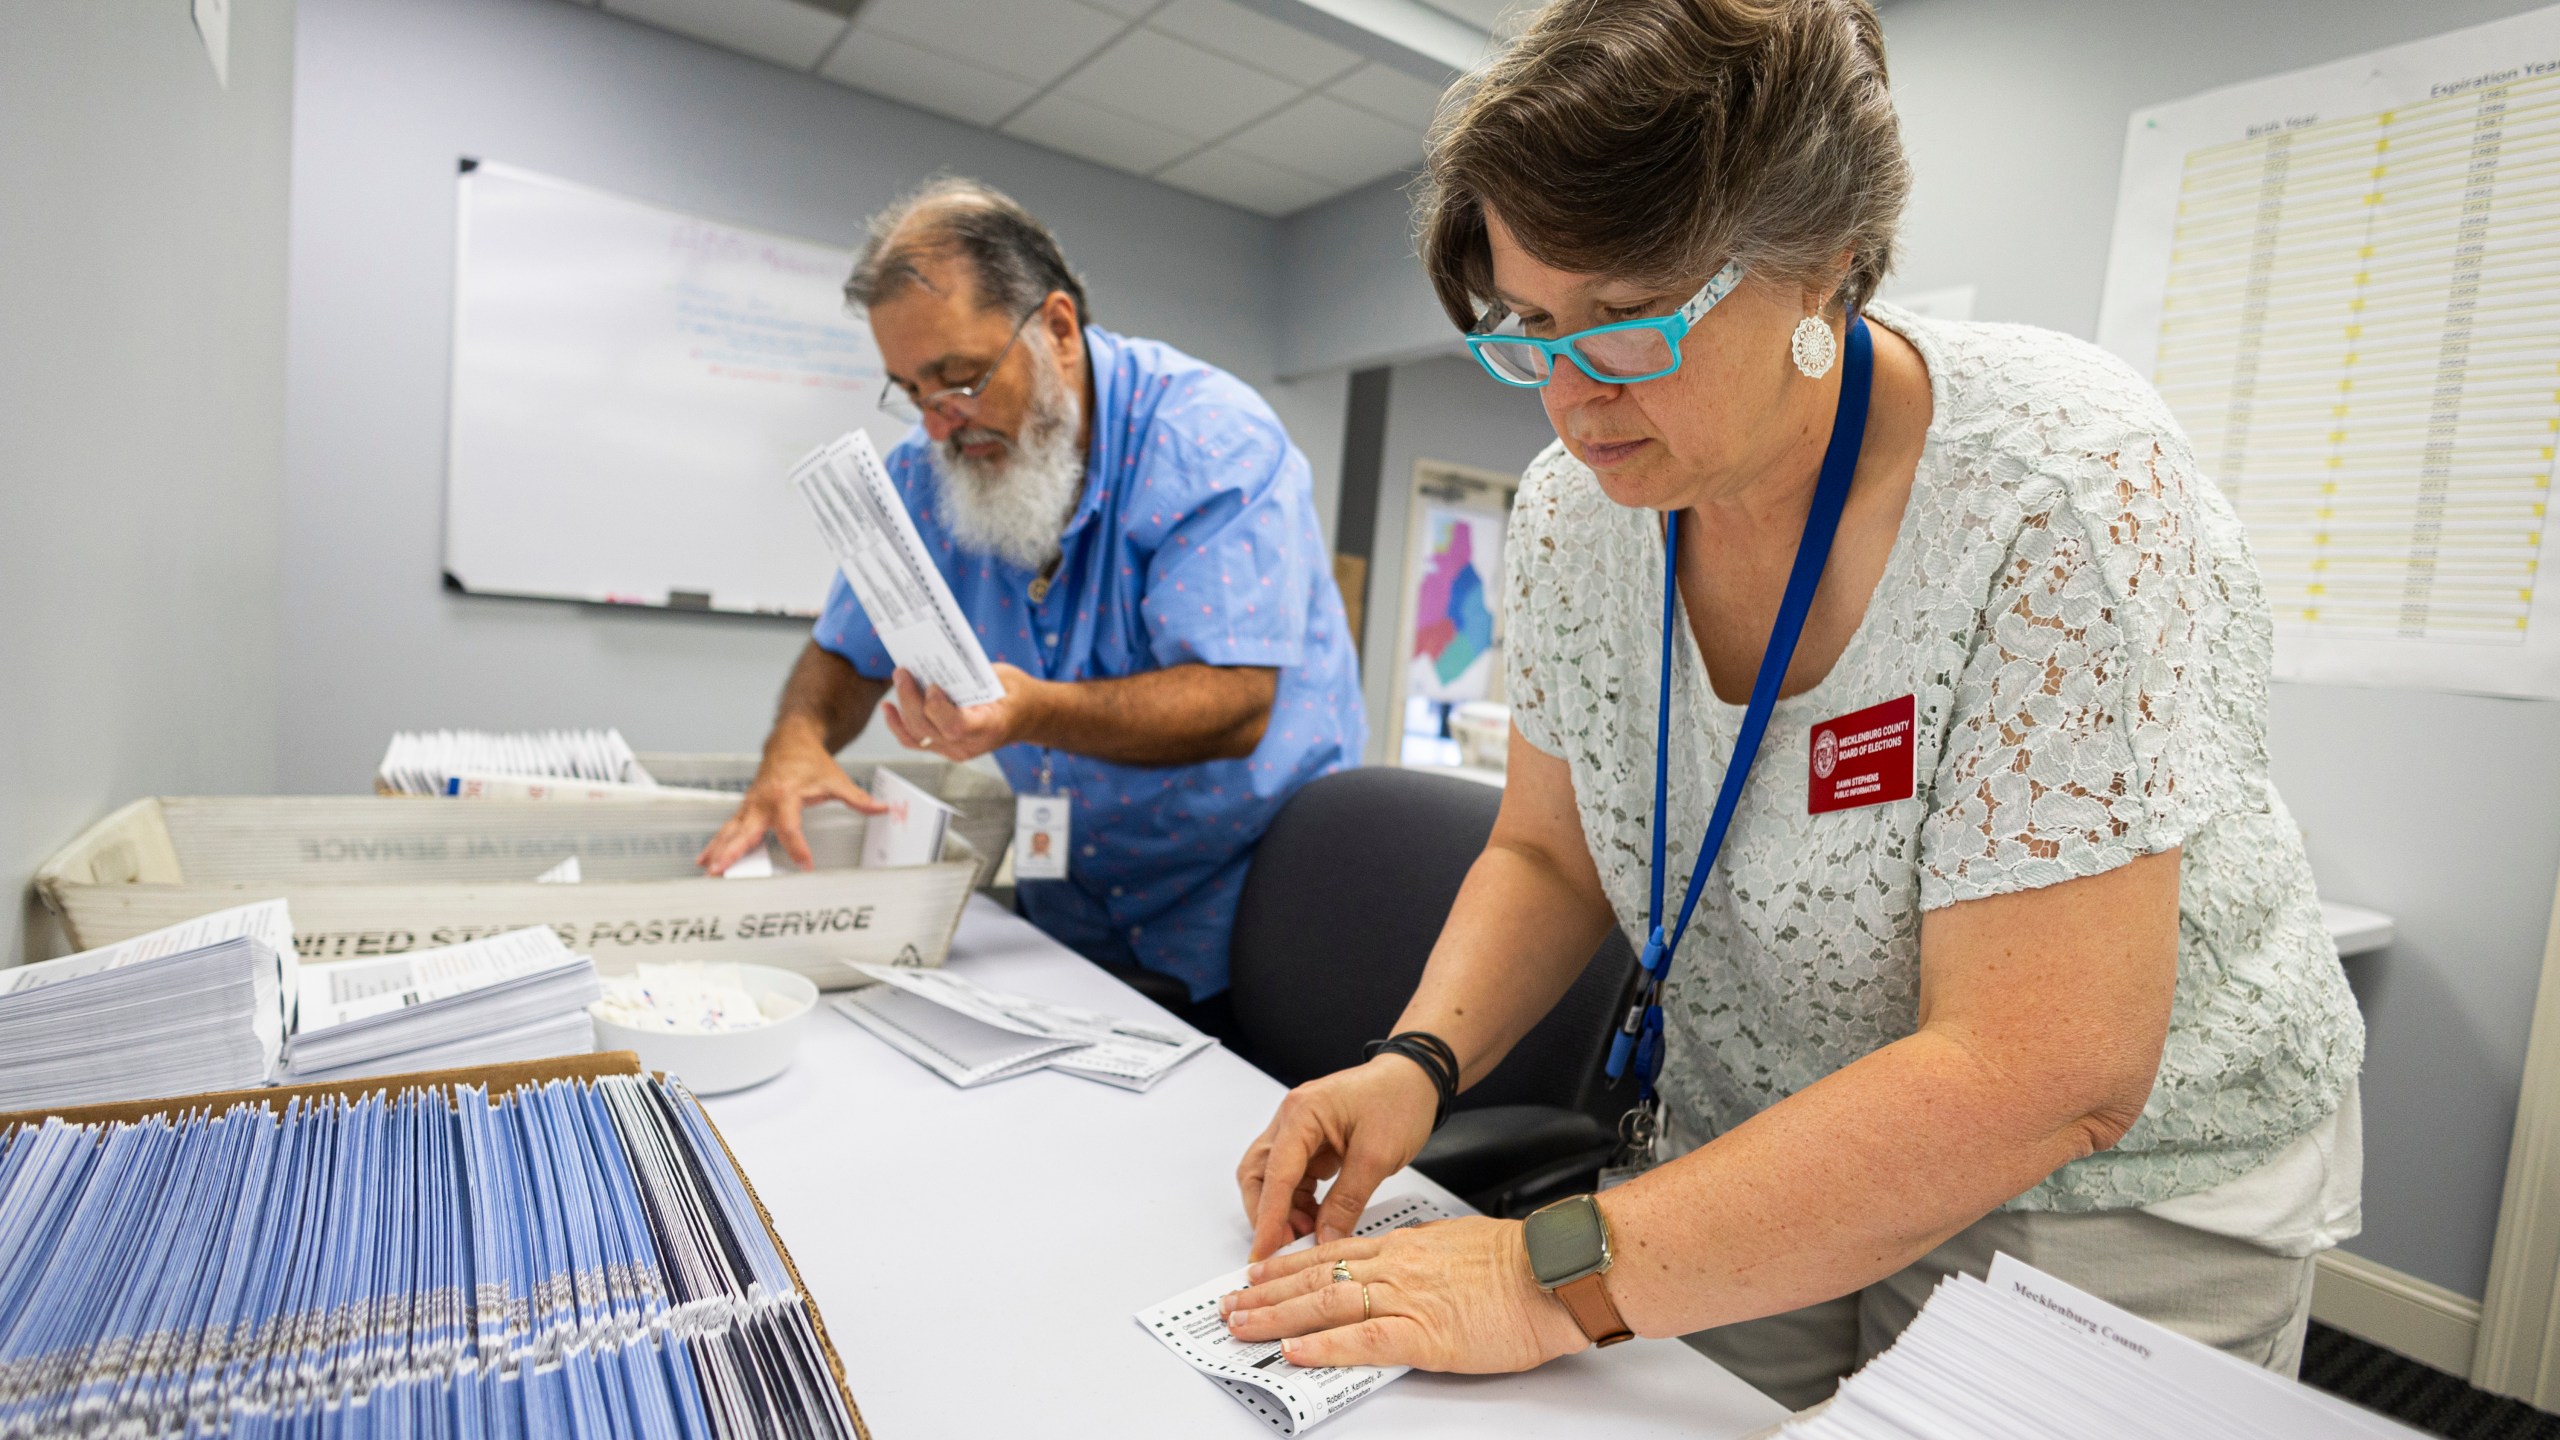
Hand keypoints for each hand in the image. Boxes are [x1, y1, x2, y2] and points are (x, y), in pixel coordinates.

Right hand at [695, 730, 885, 872]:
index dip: (797, 847)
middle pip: (746, 831)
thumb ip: (857, 798)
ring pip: (731, 831)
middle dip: (732, 851)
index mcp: (785, 795)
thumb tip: (881, 809)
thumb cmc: (811, 761)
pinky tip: (704, 861)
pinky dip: (717, 844)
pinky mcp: (746, 808)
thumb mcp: (835, 779)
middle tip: (720, 871)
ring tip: (708, 873)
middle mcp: (763, 801)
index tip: (805, 865)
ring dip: (718, 851)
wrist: (790, 740)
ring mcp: (751, 805)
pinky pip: (729, 828)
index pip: (789, 827)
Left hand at [877, 663, 1044, 762]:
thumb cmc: (1015, 694)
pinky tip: (889, 708)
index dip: (937, 708)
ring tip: (899, 679)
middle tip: (903, 672)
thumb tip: (937, 660)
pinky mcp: (943, 747)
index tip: (932, 685)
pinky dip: (897, 725)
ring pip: (916, 734)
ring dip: (902, 706)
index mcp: (990, 727)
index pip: (955, 726)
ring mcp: (954, 750)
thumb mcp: (1002, 679)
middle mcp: (969, 745)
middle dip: (910, 699)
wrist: (1025, 716)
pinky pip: (914, 741)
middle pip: (928, 728)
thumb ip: (972, 676)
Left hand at [1217, 1216, 1588, 1372]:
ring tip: (1242, 1327)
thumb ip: (1423, 1253)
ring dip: (1277, 1318)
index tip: (1257, 1275)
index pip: (1330, 1254)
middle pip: (1315, 1278)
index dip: (1287, 1267)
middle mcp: (1396, 1266)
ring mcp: (1407, 1299)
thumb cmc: (1521, 1261)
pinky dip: (1325, 1346)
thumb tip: (1401, 1263)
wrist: (1556, 1272)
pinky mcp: (1426, 1334)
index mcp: (1405, 1245)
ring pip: (1326, 1305)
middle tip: (1230, 1306)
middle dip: (1266, 1294)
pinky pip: (1364, 1340)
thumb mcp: (1458, 1243)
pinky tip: (1295, 1352)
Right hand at [1236, 1057, 1438, 1260]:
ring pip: (1272, 1179)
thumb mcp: (1377, 1156)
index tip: (1262, 1252)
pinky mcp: (1311, 1142)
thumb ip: (1347, 1201)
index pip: (1275, 1174)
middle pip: (1258, 1174)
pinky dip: (1299, 1203)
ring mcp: (1300, 1130)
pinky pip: (1294, 1178)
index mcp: (1302, 1113)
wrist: (1417, 1078)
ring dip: (1284, 1210)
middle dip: (1265, 1214)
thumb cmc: (1400, 1099)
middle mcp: (1292, 1118)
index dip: (1268, 1218)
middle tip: (1284, 1246)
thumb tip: (1325, 1238)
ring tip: (1308, 1234)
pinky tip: (1316, 1219)